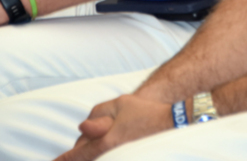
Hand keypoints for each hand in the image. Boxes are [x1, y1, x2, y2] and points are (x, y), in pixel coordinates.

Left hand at [53, 94, 173, 160]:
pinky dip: (104, 153)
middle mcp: (111, 155)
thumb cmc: (144, 113)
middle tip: (92, 137)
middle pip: (87, 156)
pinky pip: (109, 157)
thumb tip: (82, 127)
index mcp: (105, 142)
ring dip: (93, 152)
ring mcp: (121, 158)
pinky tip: (112, 144)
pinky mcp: (129, 158)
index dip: (63, 160)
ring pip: (98, 157)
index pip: (78, 155)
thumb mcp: (120, 104)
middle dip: (81, 150)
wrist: (170, 124)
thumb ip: (98, 113)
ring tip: (108, 135)